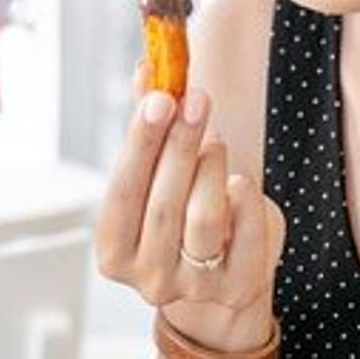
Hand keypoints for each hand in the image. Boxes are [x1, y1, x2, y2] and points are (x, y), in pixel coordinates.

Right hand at [95, 66, 284, 353]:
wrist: (221, 271)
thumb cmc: (180, 211)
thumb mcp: (158, 173)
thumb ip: (150, 125)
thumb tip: (147, 68)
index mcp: (114, 251)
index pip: (122, 193)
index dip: (140, 144)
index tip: (159, 98)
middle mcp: (148, 279)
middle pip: (162, 205)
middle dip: (180, 145)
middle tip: (196, 98)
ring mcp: (192, 289)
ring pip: (202, 220)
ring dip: (210, 169)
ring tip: (214, 139)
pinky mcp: (236, 290)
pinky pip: (245, 237)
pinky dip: (245, 201)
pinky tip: (239, 181)